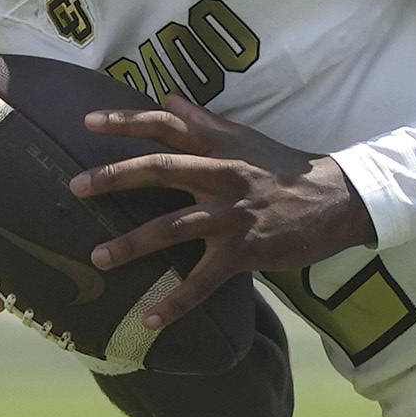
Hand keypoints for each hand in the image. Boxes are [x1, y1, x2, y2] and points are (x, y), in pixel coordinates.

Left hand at [67, 92, 378, 333]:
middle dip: (115, 177)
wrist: (339, 201)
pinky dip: (176, 303)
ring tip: (98, 258)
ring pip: (174, 227)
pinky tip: (150, 320)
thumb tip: (167, 96)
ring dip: (132, 244)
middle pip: (161, 170)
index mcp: (220, 148)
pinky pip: (203, 281)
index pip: (168, 125)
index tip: (88, 121)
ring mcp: (233, 216)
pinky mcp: (245, 252)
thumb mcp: (247, 139)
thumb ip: (204, 121)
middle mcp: (222, 176)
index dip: (128, 121)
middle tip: (76, 186)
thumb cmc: (286, 170)